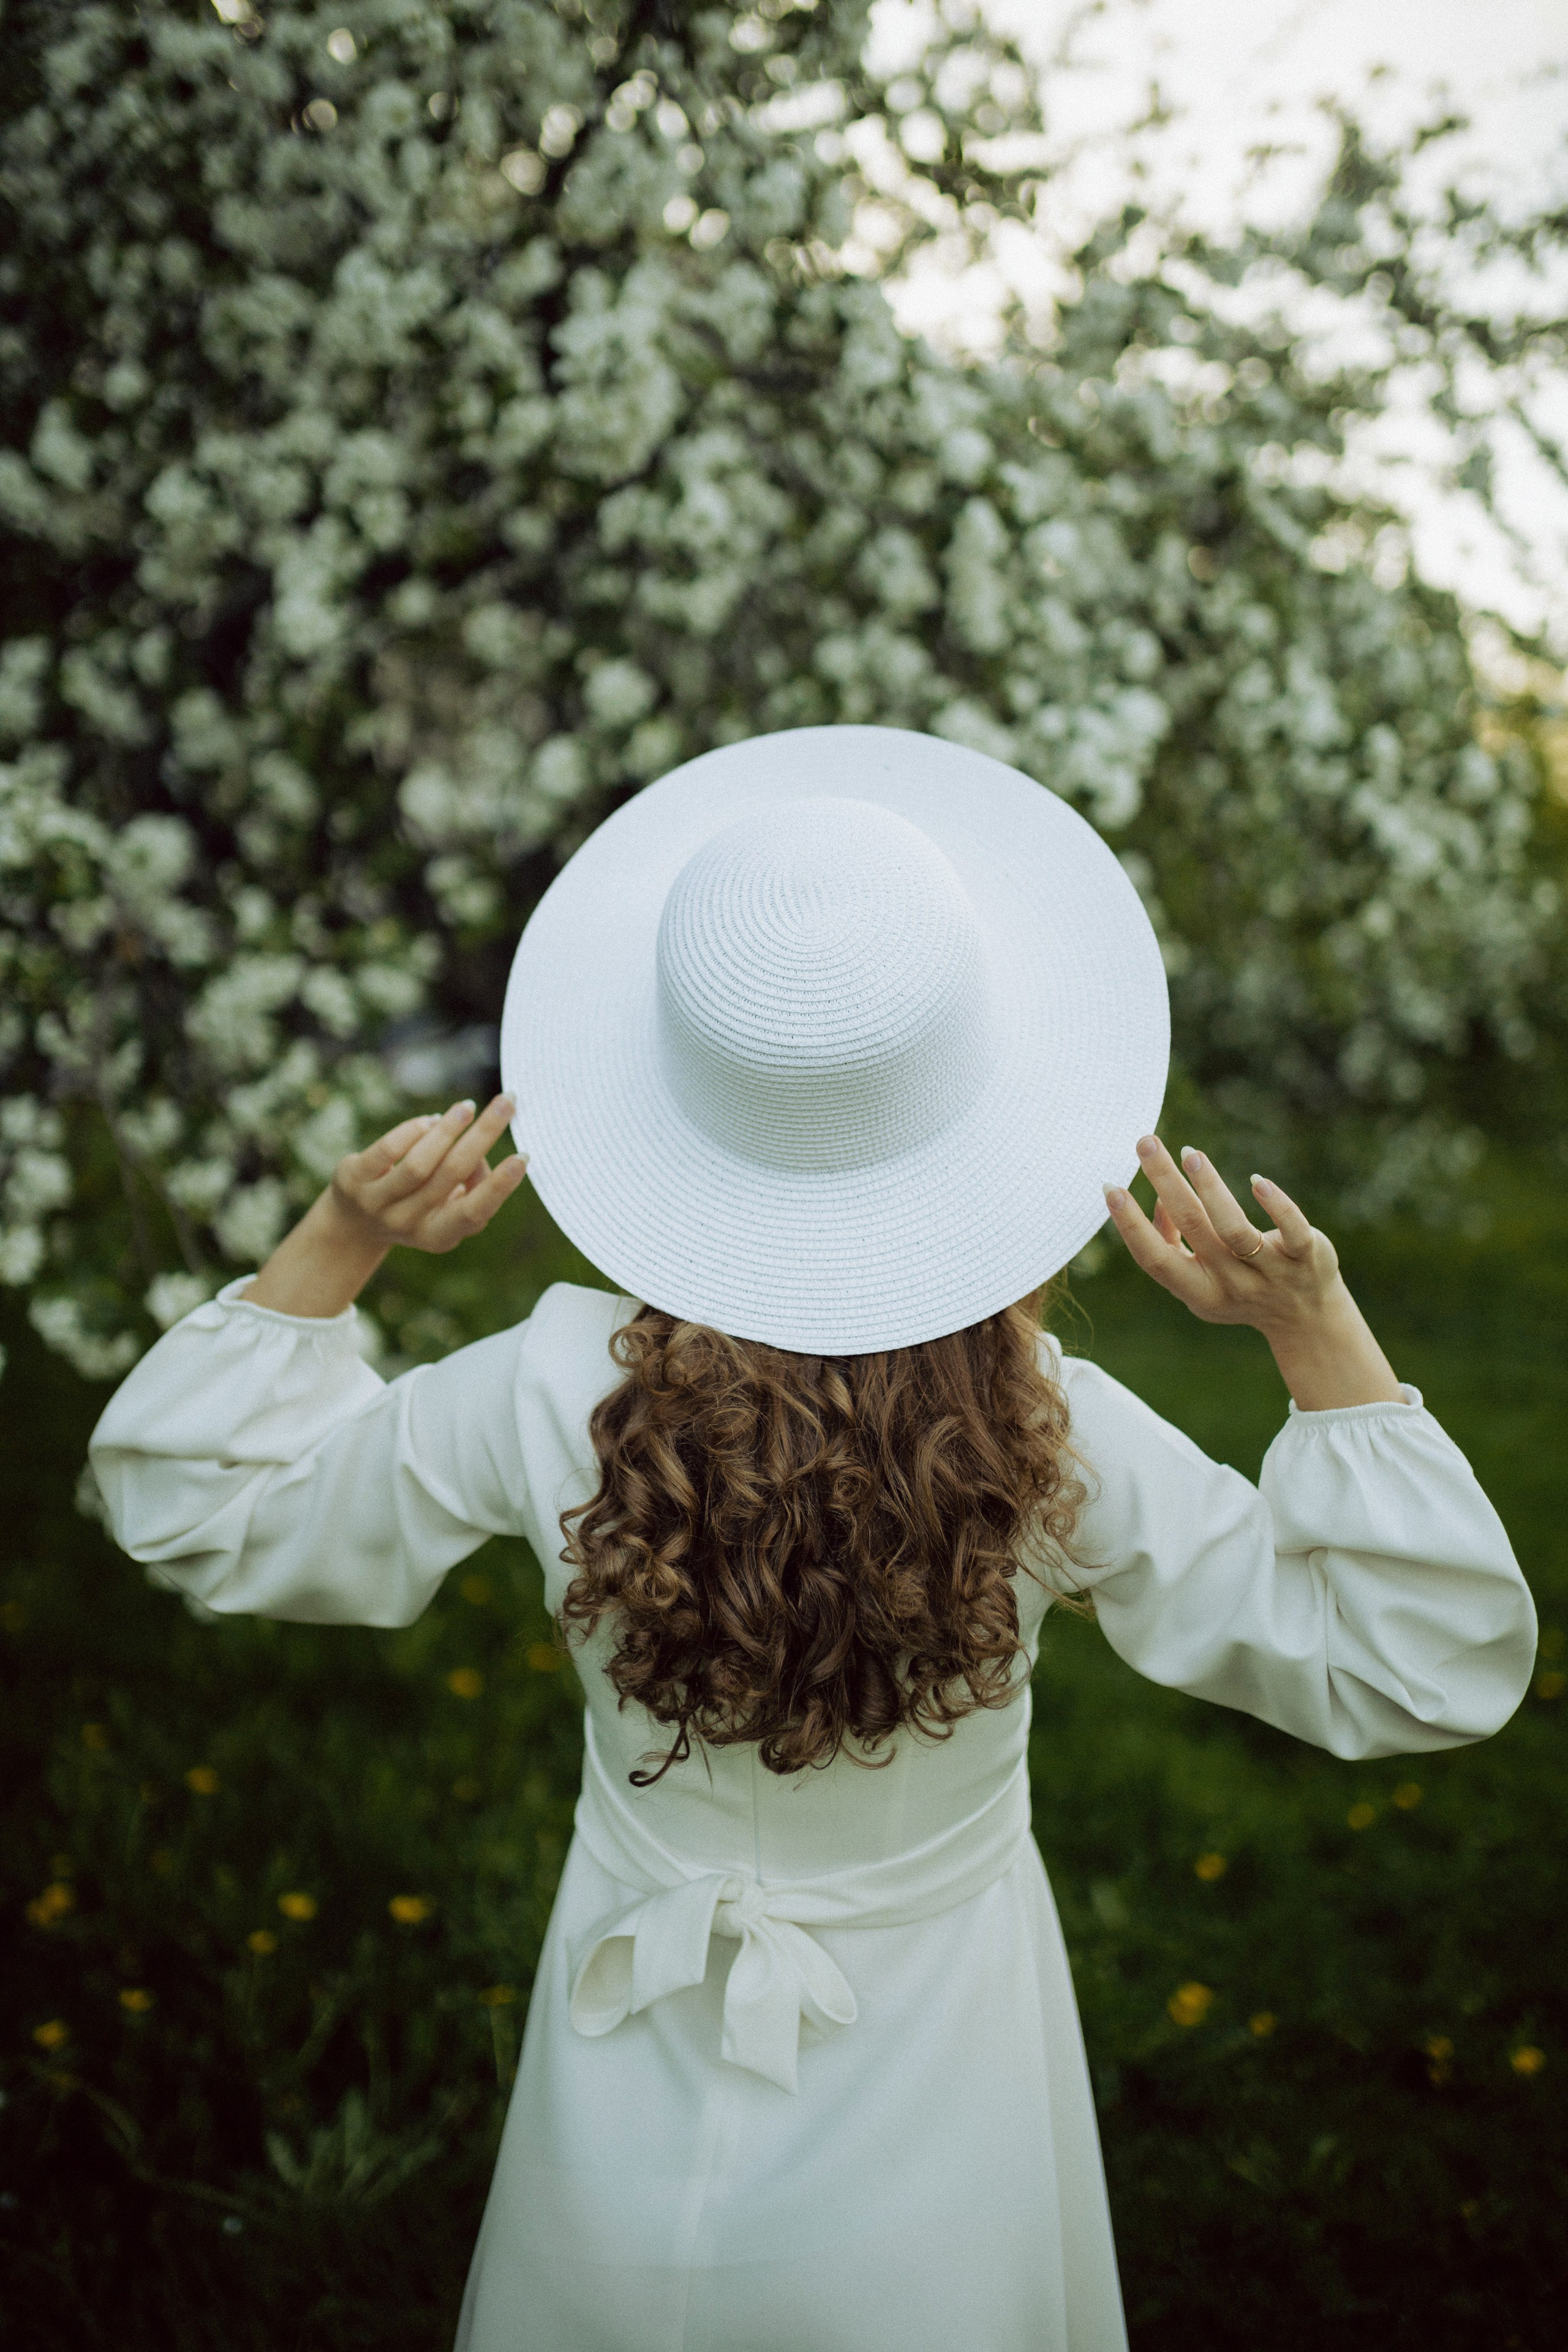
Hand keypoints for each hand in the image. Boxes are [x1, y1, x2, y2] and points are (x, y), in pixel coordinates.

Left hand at [330, 1094, 527, 1255]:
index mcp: (439, 1235)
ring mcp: (377, 1204)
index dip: (498, 1186)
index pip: (474, 1212)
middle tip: (507, 1103)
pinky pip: (387, 1151)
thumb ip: (468, 1185)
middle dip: (484, 1135)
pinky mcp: (353, 1180)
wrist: (351, 1223)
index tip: (523, 1156)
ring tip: (468, 1107)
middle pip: (451, 1175)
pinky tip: (432, 1119)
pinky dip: (413, 1131)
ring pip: (419, 1164)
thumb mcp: (443, 1208)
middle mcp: (408, 1224)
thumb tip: (478, 1153)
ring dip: (449, 1130)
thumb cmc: (414, 1206)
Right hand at [1102, 1135, 1403, 1409]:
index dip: (1131, 1225)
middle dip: (1165, 1182)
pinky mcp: (1306, 1256)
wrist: (1309, 1321)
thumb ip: (1174, 1245)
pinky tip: (1256, 1180)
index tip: (1110, 1187)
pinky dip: (1275, 1204)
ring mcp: (1270, 1272)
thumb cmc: (1242, 1289)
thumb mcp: (1201, 1281)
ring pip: (1235, 1230)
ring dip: (1210, 1188)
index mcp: (1199, 1292)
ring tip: (1190, 1153)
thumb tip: (1159, 1199)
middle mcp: (1232, 1284)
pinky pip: (1291, 1229)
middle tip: (1145, 1142)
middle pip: (1193, 1229)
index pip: (1155, 1260)